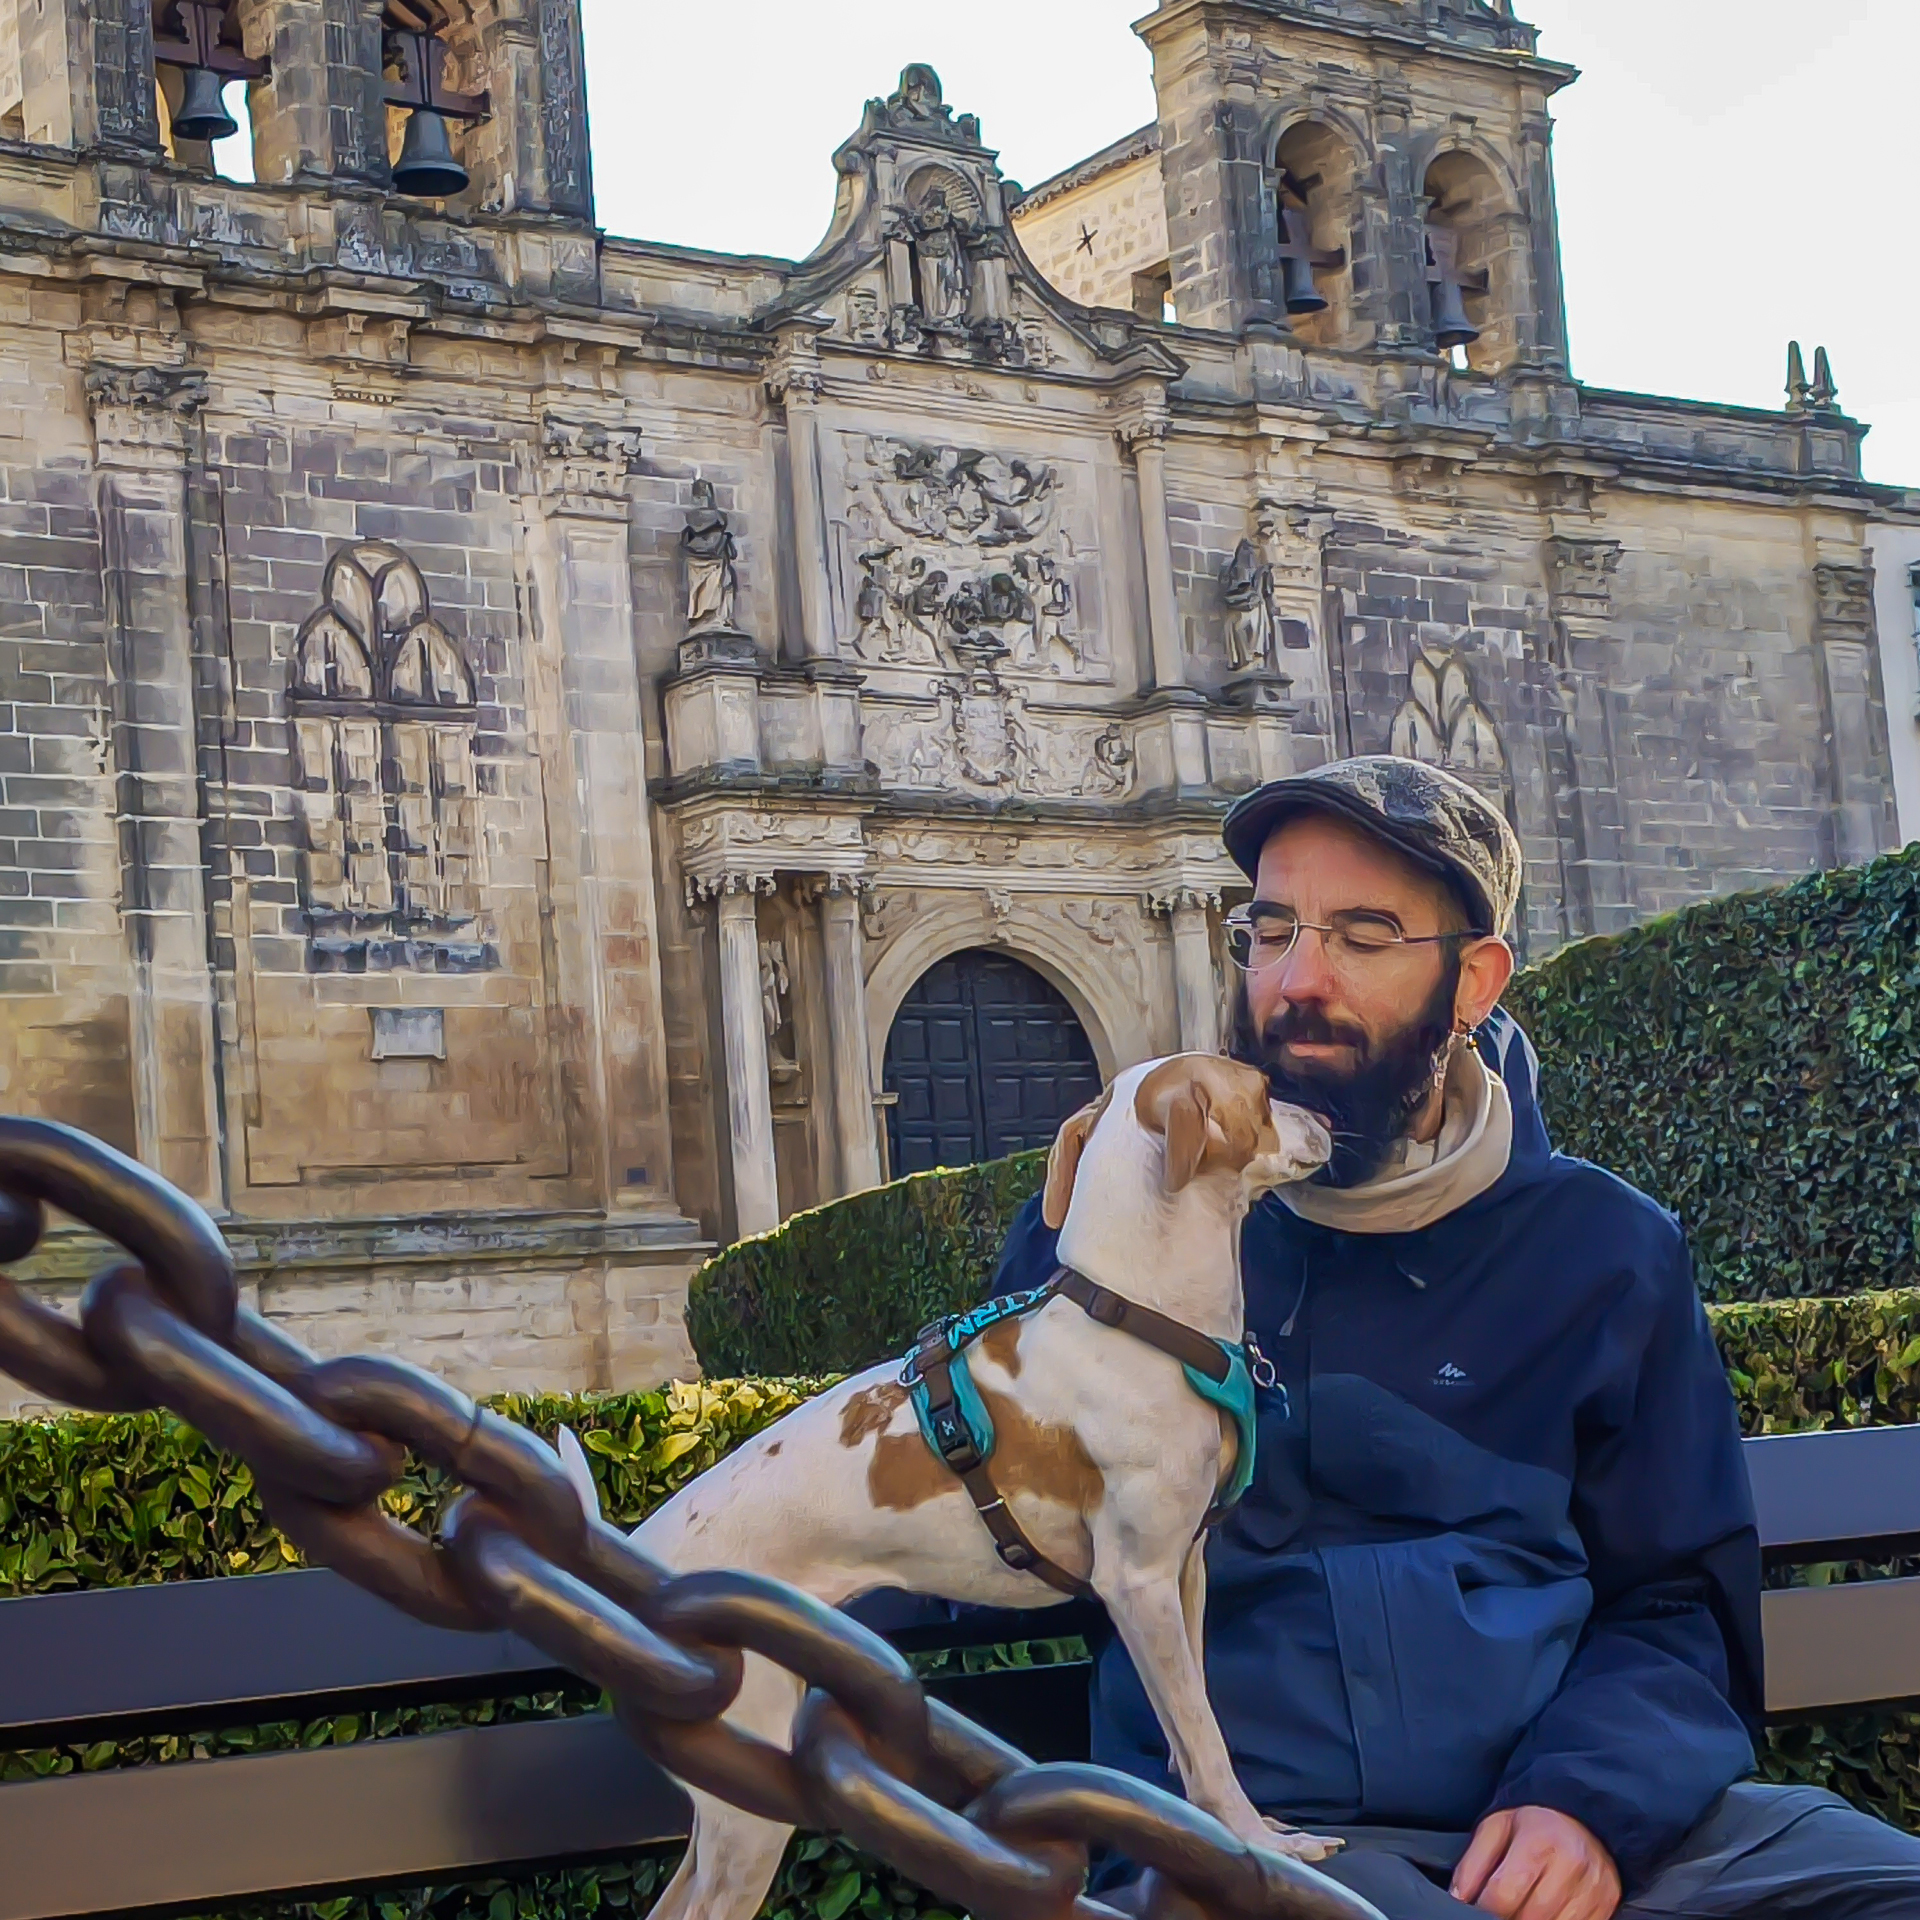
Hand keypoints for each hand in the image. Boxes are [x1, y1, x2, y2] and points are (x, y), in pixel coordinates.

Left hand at [1451, 1806, 1620, 1919]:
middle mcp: (1570, 1867)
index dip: (1484, 1908)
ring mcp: (1593, 1889)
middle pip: (1529, 1918)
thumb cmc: (1535, 1822)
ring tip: (1523, 1907)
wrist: (1584, 1816)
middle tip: (1503, 1907)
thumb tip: (1458, 1898)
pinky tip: (1546, 1911)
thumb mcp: (1497, 1827)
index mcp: (1537, 1843)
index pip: (1503, 1895)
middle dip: (1509, 1918)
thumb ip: (1473, 1863)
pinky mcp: (1607, 1905)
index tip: (1479, 1907)